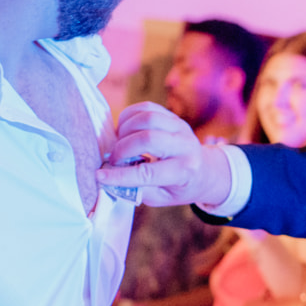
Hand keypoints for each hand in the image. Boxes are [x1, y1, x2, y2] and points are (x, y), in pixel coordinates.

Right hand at [98, 103, 232, 208]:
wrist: (205, 170)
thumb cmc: (179, 187)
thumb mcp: (162, 197)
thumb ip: (138, 190)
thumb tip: (110, 179)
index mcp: (184, 171)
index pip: (148, 172)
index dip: (120, 175)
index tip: (100, 176)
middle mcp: (185, 146)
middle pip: (148, 138)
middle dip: (123, 148)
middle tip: (114, 159)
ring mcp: (180, 127)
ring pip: (146, 118)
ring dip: (124, 130)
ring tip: (119, 144)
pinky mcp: (173, 116)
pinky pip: (146, 108)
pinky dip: (128, 117)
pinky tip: (124, 130)